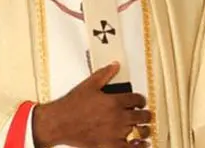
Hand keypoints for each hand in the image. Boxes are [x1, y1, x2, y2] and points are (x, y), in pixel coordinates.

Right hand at [32, 62, 152, 147]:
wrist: (59, 123)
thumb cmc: (71, 106)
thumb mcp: (89, 85)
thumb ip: (104, 74)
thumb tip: (114, 66)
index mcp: (114, 101)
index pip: (136, 99)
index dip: (140, 99)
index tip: (140, 101)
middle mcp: (117, 117)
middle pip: (141, 115)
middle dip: (145, 114)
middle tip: (145, 114)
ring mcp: (115, 132)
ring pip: (139, 131)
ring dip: (145, 129)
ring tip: (145, 128)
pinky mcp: (110, 145)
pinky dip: (139, 146)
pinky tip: (141, 144)